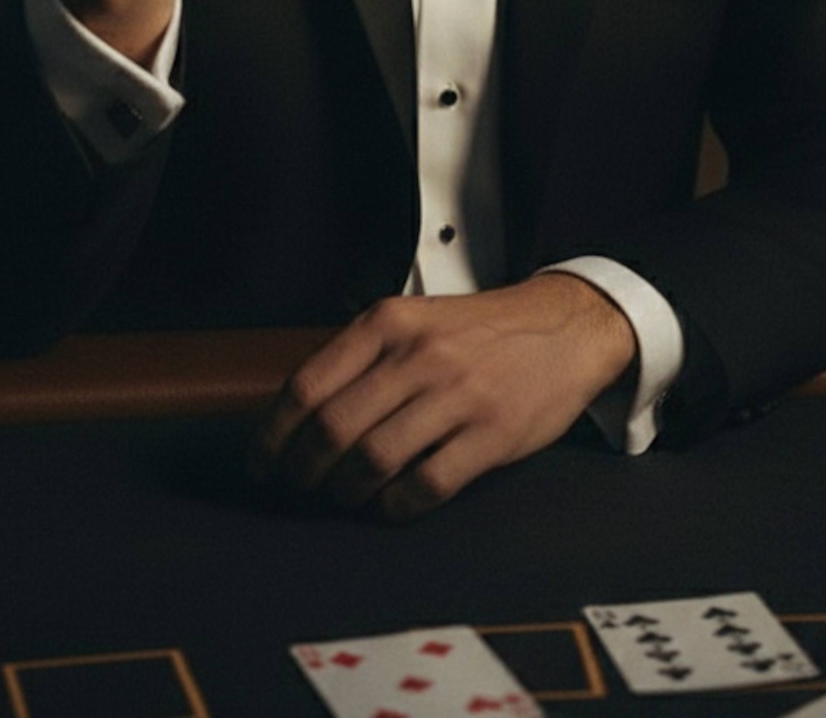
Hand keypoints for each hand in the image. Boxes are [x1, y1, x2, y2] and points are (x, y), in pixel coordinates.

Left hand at [252, 274, 636, 520]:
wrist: (564, 327)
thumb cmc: (479, 332)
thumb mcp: (414, 319)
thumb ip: (362, 356)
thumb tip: (297, 416)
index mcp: (389, 321)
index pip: (307, 386)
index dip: (273, 436)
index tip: (262, 463)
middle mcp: (418, 354)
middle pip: (333, 429)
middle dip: (304, 471)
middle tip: (301, 486)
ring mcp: (456, 395)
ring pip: (372, 461)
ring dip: (347, 491)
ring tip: (347, 494)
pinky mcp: (490, 435)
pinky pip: (424, 487)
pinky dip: (395, 506)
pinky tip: (391, 503)